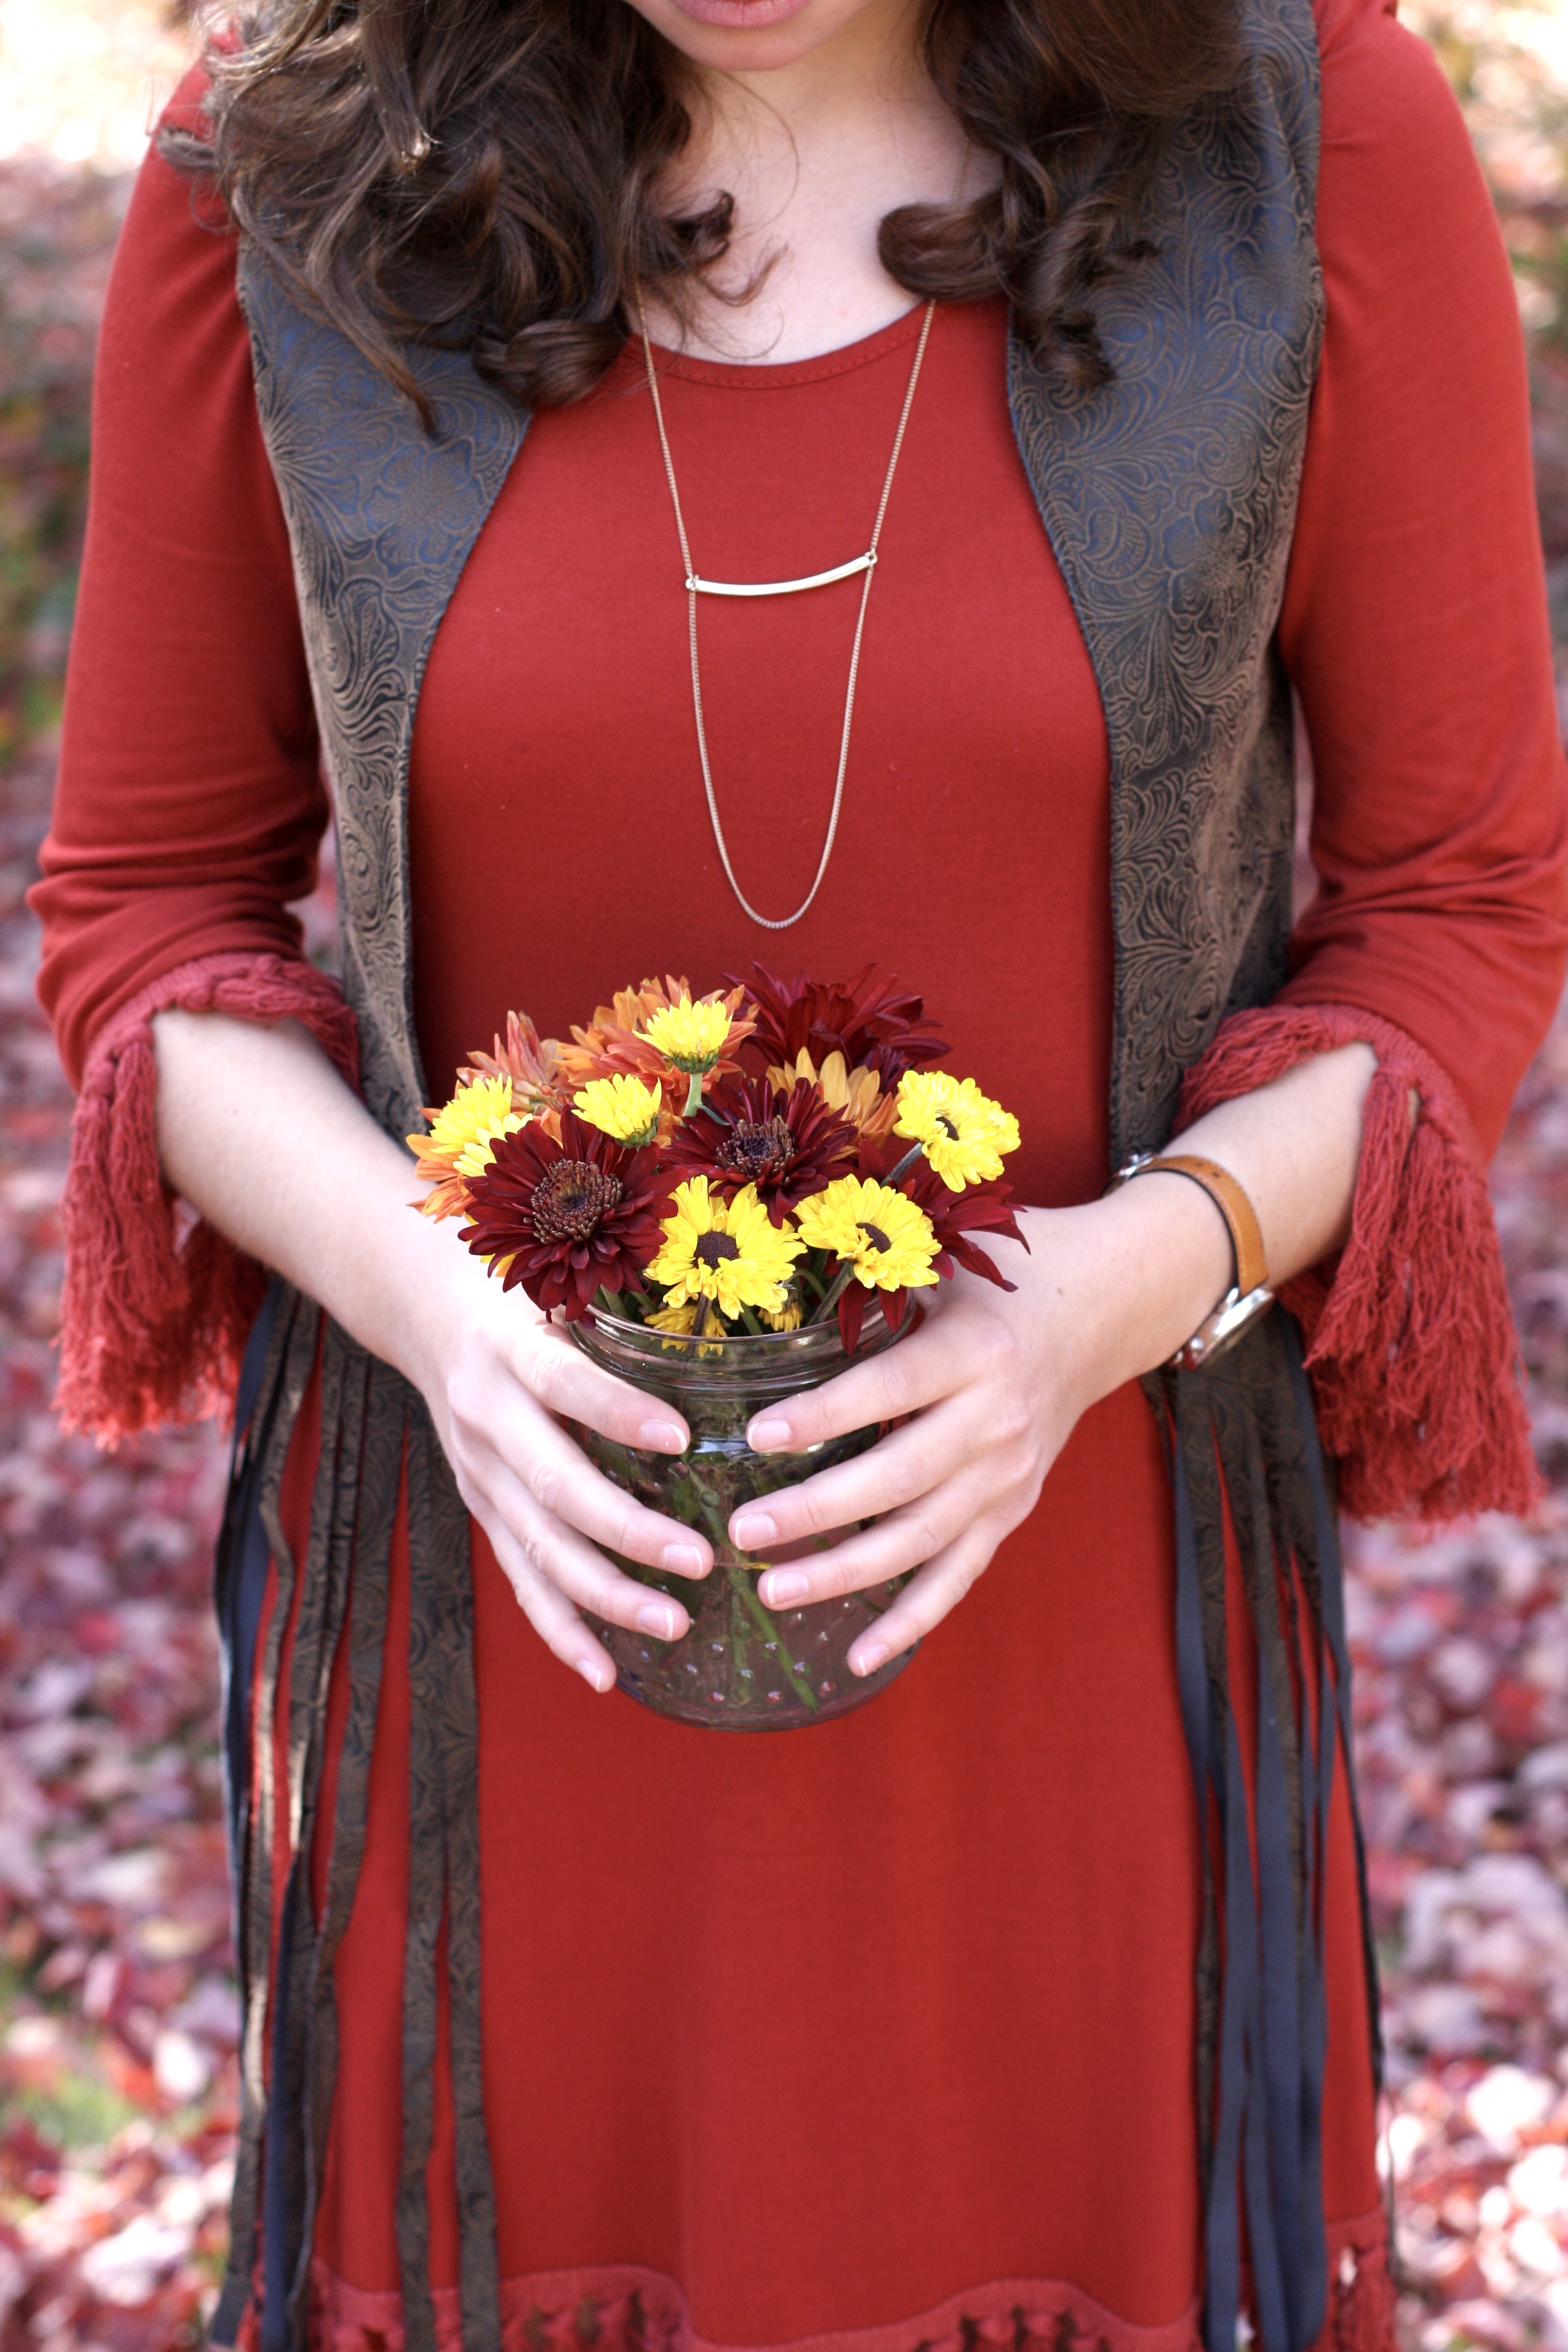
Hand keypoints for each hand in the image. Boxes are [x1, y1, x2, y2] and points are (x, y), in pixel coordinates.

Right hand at [412, 1247, 716, 1689]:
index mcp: (513, 1350)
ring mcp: (481, 1473)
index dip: (616, 1410)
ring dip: (606, 1594)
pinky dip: (561, 1629)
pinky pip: (522, 1579)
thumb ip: (621, 1316)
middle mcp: (489, 1416)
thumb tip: (730, 1335)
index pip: (563, 1381)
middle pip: (556, 1485)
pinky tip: (605, 1672)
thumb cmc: (526, 1299)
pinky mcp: (483, 1512)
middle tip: (702, 1560)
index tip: (680, 1437)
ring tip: (674, 1624)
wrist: (428, 1318)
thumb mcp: (559, 1288)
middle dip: (628, 1530)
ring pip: (541, 1546)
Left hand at [726, 1185, 1232, 1675]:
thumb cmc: (1002, 1279)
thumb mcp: (945, 1262)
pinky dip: (912, 1620)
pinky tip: (858, 1657)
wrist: (1100, 1310)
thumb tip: (772, 1304)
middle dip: (817, 1511)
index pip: (890, 1388)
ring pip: (922, 1538)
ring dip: (846, 1573)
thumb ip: (876, 1291)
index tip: (757, 1436)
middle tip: (745, 1531)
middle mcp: (997, 1420)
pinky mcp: (1013, 1509)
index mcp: (976, 1350)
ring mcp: (1010, 1475)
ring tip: (772, 1591)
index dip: (825, 1415)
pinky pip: (959, 1574)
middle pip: (900, 1478)